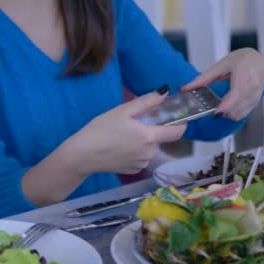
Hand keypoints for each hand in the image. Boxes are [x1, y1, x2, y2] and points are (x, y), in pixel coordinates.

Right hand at [65, 86, 186, 174]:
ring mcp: (141, 164)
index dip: (180, 124)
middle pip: (159, 139)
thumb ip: (146, 102)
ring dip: (142, 142)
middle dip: (152, 130)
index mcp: (150, 136)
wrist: (82, 155)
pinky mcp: (132, 171)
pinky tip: (119, 148)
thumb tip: (164, 92)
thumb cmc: (101, 130)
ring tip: (122, 136)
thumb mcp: (122, 111)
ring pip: (149, 149)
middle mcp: (150, 152)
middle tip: (133, 124)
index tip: (175, 117)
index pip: (177, 132)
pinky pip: (140, 158)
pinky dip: (134, 152)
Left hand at [182, 48, 263, 120]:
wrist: (256, 59)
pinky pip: (246, 112)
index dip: (227, 104)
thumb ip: (203, 79)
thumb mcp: (220, 65)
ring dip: (230, 114)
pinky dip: (236, 113)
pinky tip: (229, 109)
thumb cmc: (239, 60)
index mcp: (244, 74)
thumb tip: (185, 88)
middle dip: (225, 111)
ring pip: (242, 112)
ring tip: (221, 107)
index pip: (237, 93)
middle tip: (214, 108)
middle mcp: (253, 85)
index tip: (216, 111)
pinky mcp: (257, 100)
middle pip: (239, 105)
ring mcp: (257, 94)